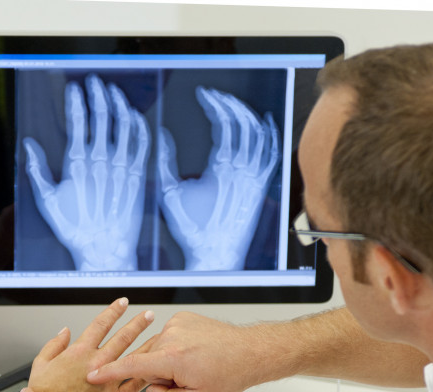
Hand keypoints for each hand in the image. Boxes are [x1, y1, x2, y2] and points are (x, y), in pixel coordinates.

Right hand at [23, 74, 149, 270]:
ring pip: (124, 124)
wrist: (104, 249)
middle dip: (98, 94)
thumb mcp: (47, 200)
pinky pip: (142, 142)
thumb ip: (37, 170)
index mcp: (77, 163)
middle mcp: (101, 160)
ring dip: (119, 103)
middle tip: (94, 81)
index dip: (77, 100)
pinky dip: (139, 125)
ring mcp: (122, 167)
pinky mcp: (138, 175)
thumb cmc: (74, 228)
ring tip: (113, 91)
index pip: (78, 121)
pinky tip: (133, 115)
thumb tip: (29, 144)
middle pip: (102, 116)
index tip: (74, 88)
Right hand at [28, 298, 153, 391]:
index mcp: (78, 353)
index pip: (101, 325)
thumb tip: (65, 332)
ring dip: (148, 345)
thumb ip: (53, 345)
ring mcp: (107, 382)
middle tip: (149, 315)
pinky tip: (155, 369)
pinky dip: (146, 376)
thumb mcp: (39, 365)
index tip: (122, 303)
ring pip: (133, 358)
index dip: (113, 311)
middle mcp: (96, 363)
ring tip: (159, 336)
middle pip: (123, 337)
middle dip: (137, 324)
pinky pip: (134, 386)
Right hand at [87, 311, 273, 391]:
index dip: (108, 373)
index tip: (92, 375)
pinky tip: (194, 354)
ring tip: (194, 366)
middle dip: (160, 375)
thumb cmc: (228, 375)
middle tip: (187, 380)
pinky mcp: (181, 318)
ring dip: (168, 362)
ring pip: (155, 351)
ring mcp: (176, 325)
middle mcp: (171, 337)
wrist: (249, 352)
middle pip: (146, 362)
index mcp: (173, 358)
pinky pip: (166, 338)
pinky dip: (174, 349)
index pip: (131, 366)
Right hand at [158, 87, 278, 270]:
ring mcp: (256, 178)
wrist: (215, 256)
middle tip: (216, 96)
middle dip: (229, 103)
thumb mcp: (169, 192)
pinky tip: (265, 122)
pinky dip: (270, 134)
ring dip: (247, 113)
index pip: (223, 122)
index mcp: (220, 168)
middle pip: (244, 123)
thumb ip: (164, 159)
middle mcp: (243, 170)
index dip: (214, 103)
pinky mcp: (261, 187)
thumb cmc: (192, 229)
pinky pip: (272, 153)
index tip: (204, 95)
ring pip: (260, 134)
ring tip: (234, 103)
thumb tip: (160, 134)